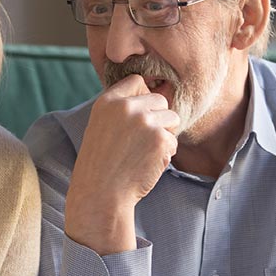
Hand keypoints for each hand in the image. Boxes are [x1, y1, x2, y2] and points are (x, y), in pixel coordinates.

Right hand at [66, 75, 178, 253]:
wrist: (101, 194)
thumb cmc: (102, 163)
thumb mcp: (102, 126)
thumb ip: (122, 109)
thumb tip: (156, 93)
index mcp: (108, 101)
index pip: (136, 81)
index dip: (143, 96)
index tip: (139, 114)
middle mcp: (126, 107)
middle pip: (159, 99)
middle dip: (157, 118)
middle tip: (141, 141)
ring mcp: (145, 122)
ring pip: (171, 118)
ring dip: (164, 135)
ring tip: (143, 152)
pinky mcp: (161, 140)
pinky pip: (174, 140)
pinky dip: (165, 154)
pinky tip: (146, 164)